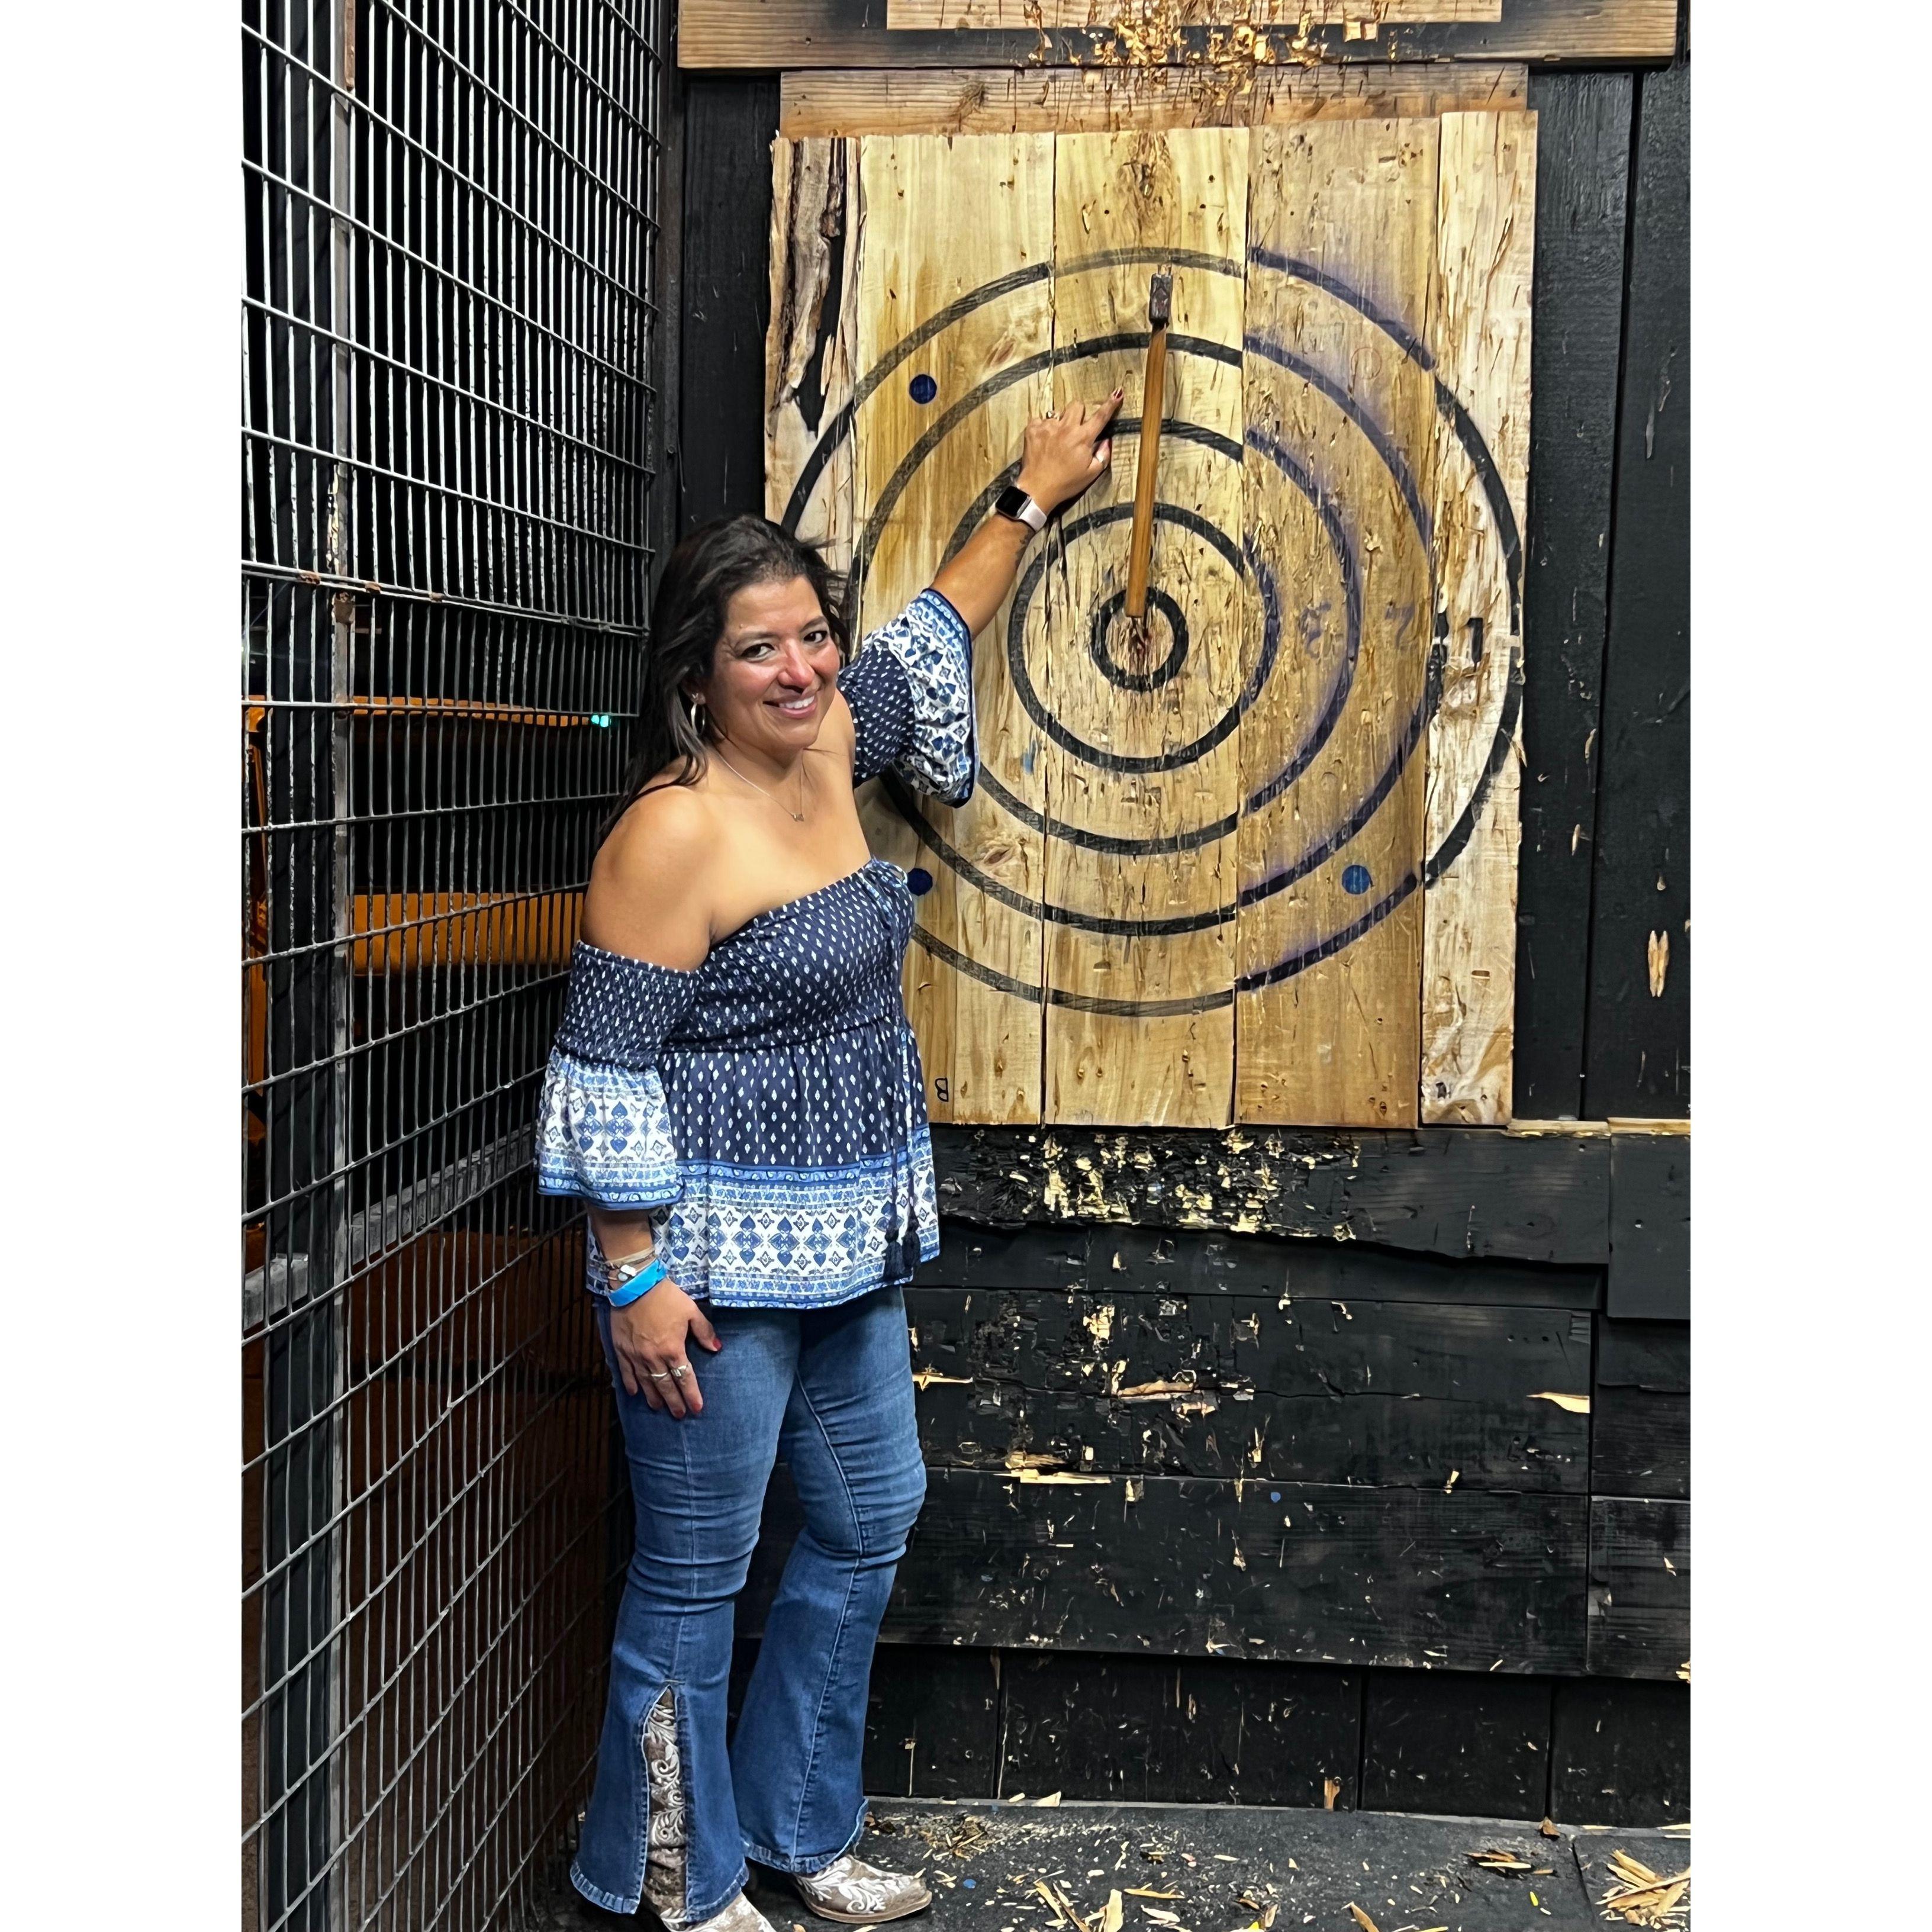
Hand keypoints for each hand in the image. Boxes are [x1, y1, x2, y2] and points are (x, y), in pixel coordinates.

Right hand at [609, 1281, 721, 1418]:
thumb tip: (716, 1348)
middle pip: (665, 1385)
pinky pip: (626, 1372)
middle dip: (673, 1402)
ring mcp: (636, 1355)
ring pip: (646, 1383)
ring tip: (658, 1408)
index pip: (685, 1377)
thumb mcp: (691, 1310)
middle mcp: (654, 1357)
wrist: (635, 1285)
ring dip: (653, 1397)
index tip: (697, 1408)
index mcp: (673, 1349)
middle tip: (679, 1415)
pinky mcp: (621, 1350)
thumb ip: (704, 1331)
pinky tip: (635, 1393)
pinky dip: (631, 1384)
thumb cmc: (666, 1297)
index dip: (691, 1394)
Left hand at [1016, 390, 1122, 514]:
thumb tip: (1106, 440)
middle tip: (1075, 428)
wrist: (1038, 489)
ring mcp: (1048, 427)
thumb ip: (1103, 455)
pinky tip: (1043, 441)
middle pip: (1077, 405)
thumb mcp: (1091, 474)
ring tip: (1056, 439)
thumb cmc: (1066, 484)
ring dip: (1059, 422)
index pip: (1100, 417)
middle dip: (1078, 413)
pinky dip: (1042, 427)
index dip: (1110, 404)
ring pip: (1057, 412)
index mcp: (1083, 438)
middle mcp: (1066, 428)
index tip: (1117, 393)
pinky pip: (1040, 419)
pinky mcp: (1033, 429)